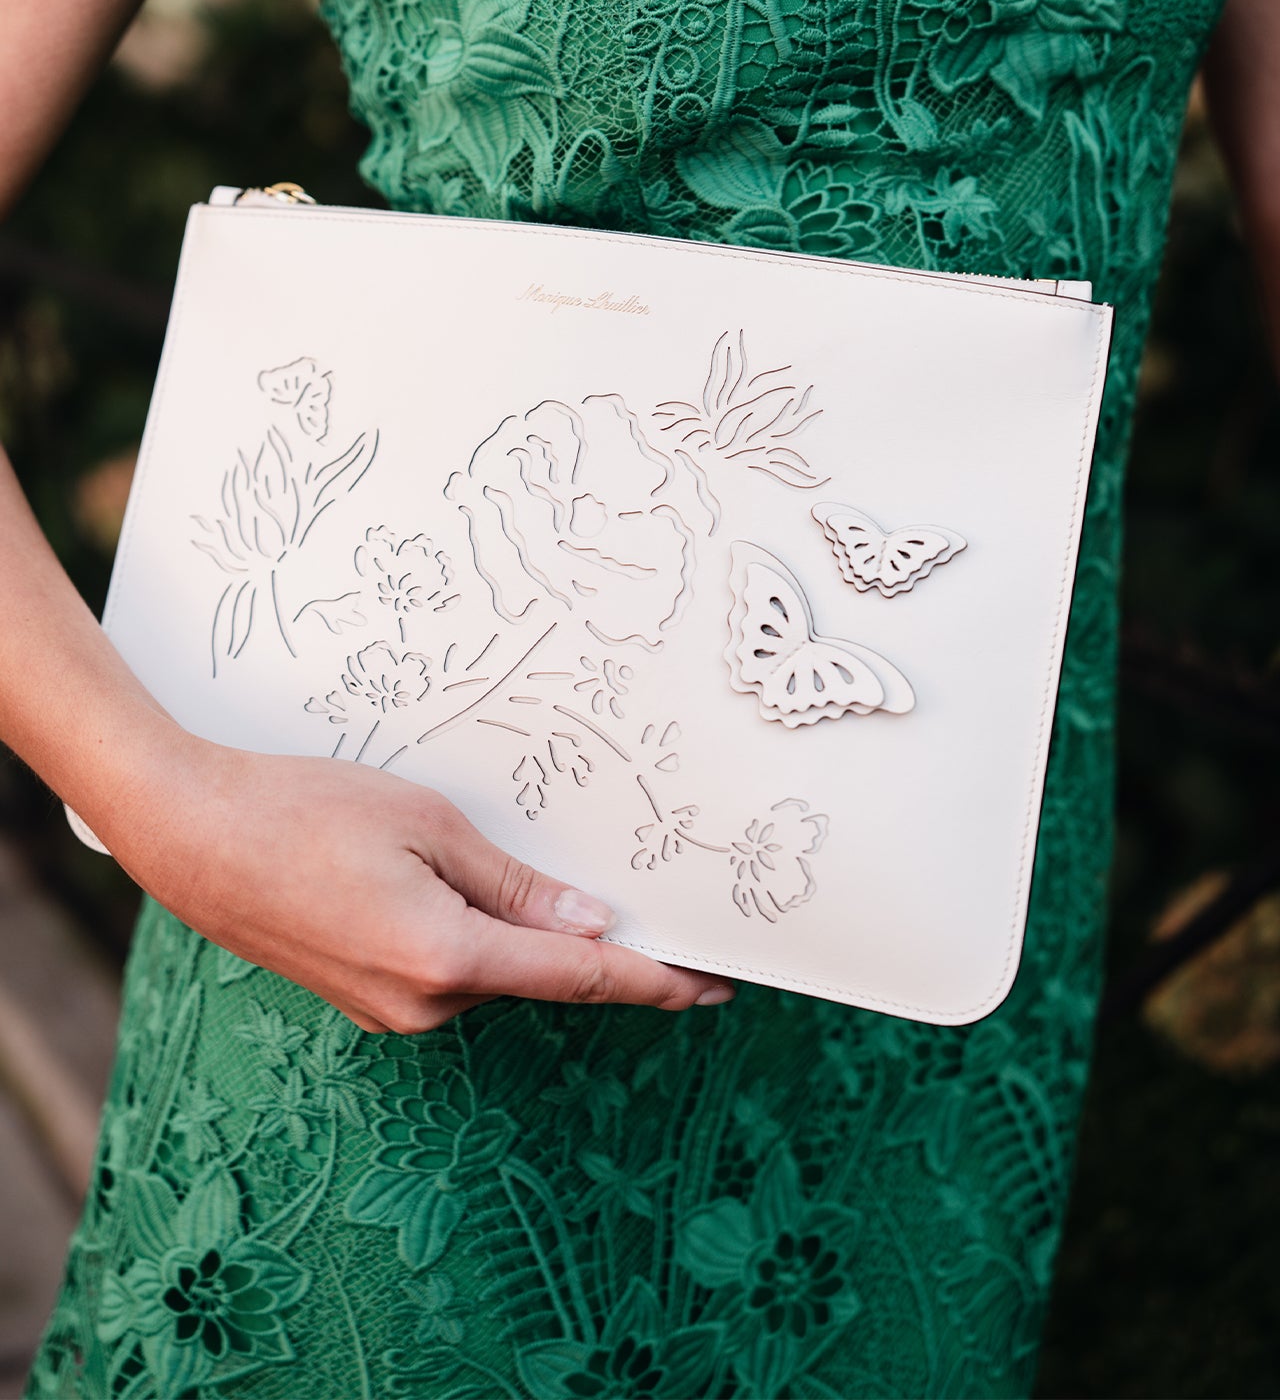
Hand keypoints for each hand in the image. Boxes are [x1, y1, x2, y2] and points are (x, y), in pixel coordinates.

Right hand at [98, 738, 735, 1032]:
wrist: (192, 835)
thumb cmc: (303, 810)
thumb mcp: (427, 823)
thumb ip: (515, 883)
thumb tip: (588, 926)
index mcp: (447, 958)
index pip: (580, 978)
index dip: (654, 980)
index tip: (711, 984)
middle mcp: (424, 1004)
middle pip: (537, 972)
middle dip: (581, 936)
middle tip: (630, 881)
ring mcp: (391, 1011)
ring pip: (491, 970)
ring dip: (516, 929)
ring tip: (490, 854)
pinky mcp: (367, 1000)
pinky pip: (449, 971)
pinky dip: (474, 937)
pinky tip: (450, 883)